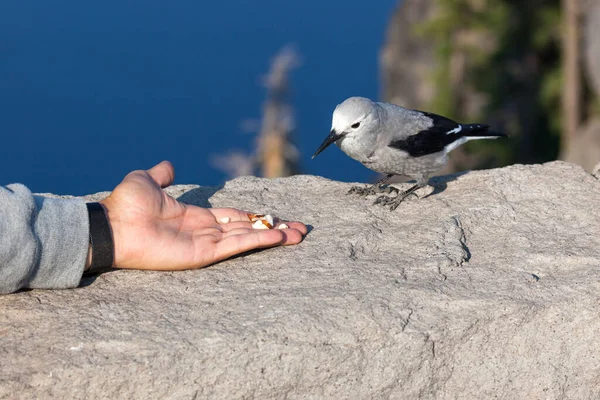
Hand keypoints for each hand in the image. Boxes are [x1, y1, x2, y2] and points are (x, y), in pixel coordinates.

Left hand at [92, 161, 306, 269]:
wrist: (111, 225)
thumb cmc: (124, 205)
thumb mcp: (145, 181)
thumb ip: (161, 175)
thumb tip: (168, 164)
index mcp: (197, 216)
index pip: (235, 216)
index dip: (257, 216)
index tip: (278, 216)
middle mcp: (206, 230)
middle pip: (249, 228)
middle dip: (274, 228)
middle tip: (300, 229)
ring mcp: (206, 243)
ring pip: (248, 238)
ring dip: (274, 235)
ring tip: (299, 234)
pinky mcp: (203, 253)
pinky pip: (236, 246)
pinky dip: (258, 242)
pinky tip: (278, 237)